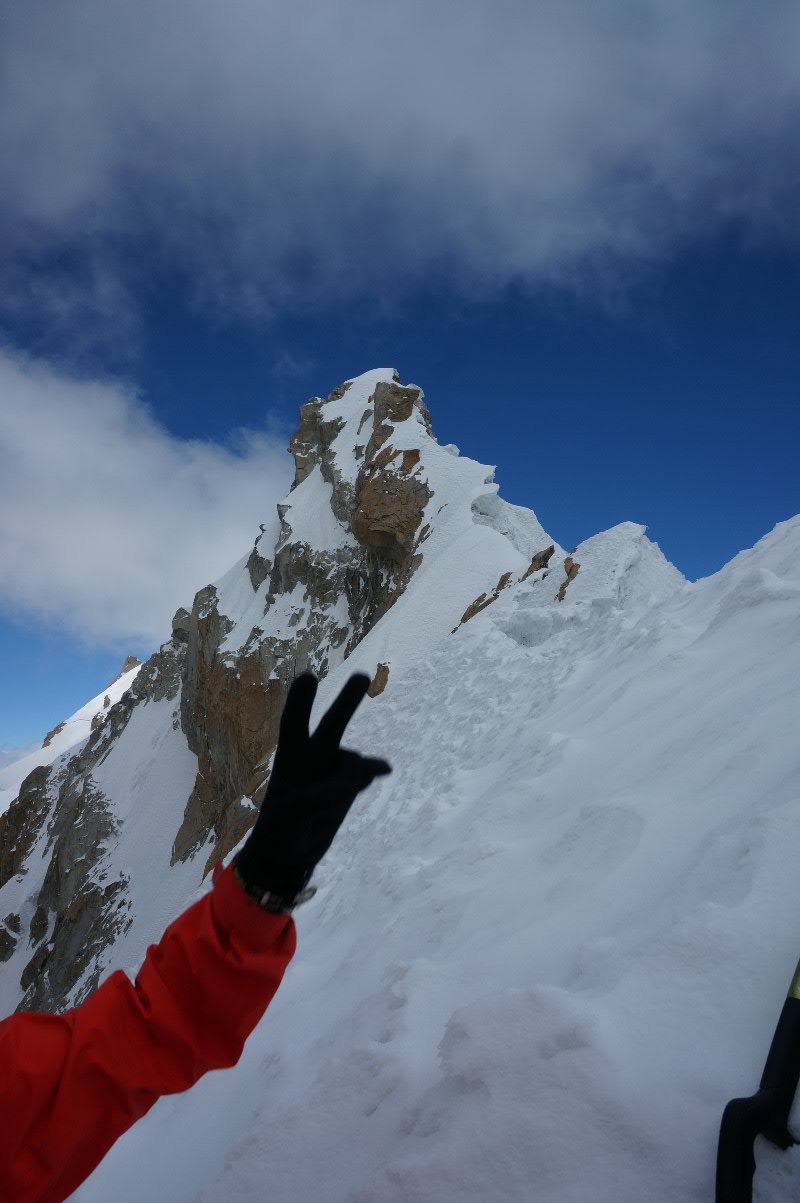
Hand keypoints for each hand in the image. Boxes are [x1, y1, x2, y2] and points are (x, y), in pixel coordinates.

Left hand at [234, 672, 390, 907]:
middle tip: (361, 675)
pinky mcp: (349, 786)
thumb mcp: (293, 813)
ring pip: (354, 762)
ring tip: (328, 808)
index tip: (309, 678)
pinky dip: (374, 771)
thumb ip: (325, 793)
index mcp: (290, 759)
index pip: (293, 723)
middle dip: (346, 701)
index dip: (301, 702)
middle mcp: (313, 758)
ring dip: (354, 773)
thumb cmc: (281, 829)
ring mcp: (334, 771)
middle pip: (331, 725)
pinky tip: (384, 770)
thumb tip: (360, 778)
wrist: (290, 853)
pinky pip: (366, 774)